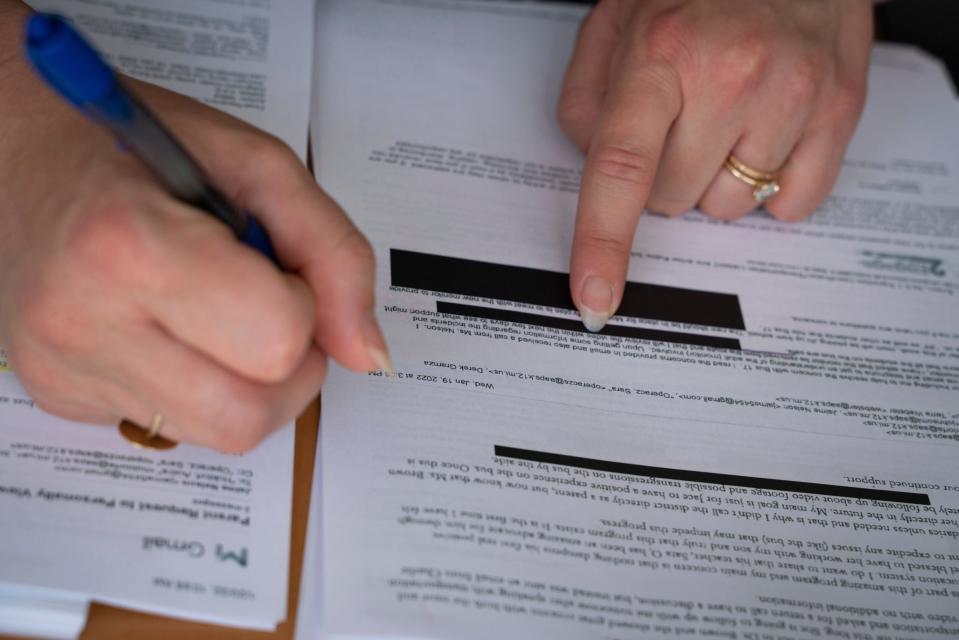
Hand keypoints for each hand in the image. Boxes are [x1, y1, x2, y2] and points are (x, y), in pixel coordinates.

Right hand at [0, 6, 388, 450]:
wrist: (10, 149)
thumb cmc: (136, 143)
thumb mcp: (258, 166)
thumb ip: (332, 255)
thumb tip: (368, 354)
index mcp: (132, 248)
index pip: (276, 343)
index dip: (302, 308)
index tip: (277, 269)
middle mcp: (84, 325)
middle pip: (249, 417)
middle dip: (288, 369)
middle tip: (267, 307)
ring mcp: (63, 371)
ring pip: (217, 436)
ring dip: (250, 384)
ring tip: (220, 315)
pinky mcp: (57, 398)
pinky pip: (171, 425)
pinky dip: (198, 384)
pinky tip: (168, 325)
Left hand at [558, 0, 872, 330]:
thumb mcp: (617, 19)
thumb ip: (585, 98)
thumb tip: (589, 167)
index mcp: (664, 51)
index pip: (622, 168)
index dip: (603, 243)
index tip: (595, 299)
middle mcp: (733, 75)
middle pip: (671, 200)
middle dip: (661, 174)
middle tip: (677, 120)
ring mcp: (794, 95)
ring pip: (728, 209)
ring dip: (715, 179)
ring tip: (725, 116)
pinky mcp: (842, 109)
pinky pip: (792, 205)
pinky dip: (769, 186)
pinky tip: (763, 133)